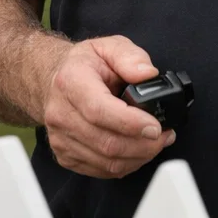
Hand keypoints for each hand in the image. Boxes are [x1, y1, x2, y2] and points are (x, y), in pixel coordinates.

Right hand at [42, 35, 176, 177]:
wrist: (53, 80)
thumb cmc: (85, 64)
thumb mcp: (109, 47)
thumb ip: (130, 57)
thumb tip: (148, 74)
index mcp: (71, 82)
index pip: (99, 110)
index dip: (131, 123)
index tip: (155, 126)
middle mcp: (61, 113)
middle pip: (106, 142)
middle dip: (143, 144)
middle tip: (164, 135)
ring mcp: (60, 138)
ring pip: (106, 161)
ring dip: (139, 156)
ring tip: (157, 142)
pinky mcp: (65, 155)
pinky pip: (102, 170)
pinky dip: (127, 165)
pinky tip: (138, 151)